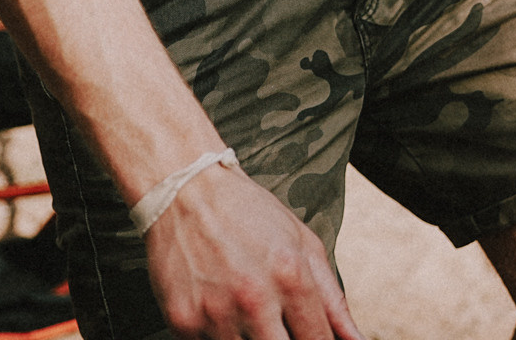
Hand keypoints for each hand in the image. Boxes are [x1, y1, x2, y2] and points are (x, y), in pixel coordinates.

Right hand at [146, 159, 364, 339]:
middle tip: (280, 331)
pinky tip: (222, 314)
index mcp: (291, 276)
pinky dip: (220, 338)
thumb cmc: (249, 214)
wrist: (184, 191)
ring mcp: (216, 313)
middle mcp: (254, 298)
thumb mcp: (303, 244)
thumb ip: (333, 299)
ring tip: (250, 318)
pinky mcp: (183, 322)